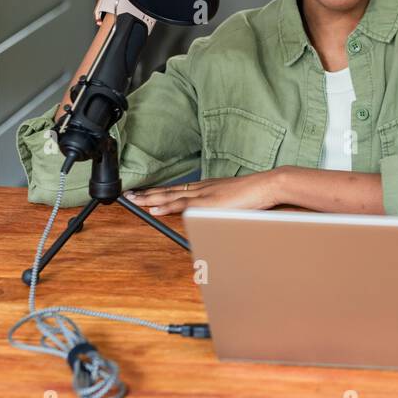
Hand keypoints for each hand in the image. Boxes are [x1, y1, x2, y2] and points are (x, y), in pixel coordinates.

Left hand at [125, 171, 282, 215]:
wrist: (268, 185)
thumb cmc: (256, 193)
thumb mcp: (235, 200)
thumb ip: (223, 206)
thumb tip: (217, 213)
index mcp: (207, 187)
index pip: (177, 189)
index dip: (159, 191)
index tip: (144, 192)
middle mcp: (202, 188)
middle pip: (169, 191)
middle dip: (147, 193)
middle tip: (129, 194)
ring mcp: (204, 194)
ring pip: (170, 196)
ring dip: (150, 198)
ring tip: (133, 200)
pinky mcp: (208, 202)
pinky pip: (182, 205)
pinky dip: (166, 206)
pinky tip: (153, 208)